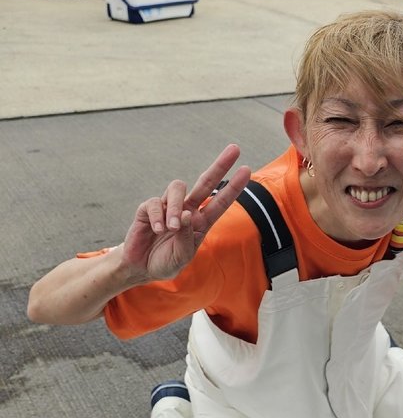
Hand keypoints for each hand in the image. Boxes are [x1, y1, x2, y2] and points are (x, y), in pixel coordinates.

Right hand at [122, 144, 250, 281]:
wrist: (141, 268)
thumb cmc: (165, 262)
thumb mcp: (182, 256)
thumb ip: (187, 237)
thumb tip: (187, 213)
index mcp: (200, 223)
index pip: (220, 202)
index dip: (233, 187)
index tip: (246, 170)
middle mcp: (187, 211)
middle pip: (206, 182)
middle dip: (220, 166)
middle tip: (235, 149)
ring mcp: (169, 207)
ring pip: (178, 188)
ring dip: (176, 206)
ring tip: (172, 227)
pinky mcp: (149, 208)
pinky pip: (155, 203)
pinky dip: (158, 216)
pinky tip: (157, 230)